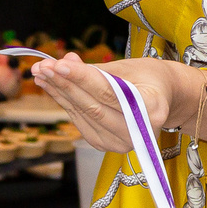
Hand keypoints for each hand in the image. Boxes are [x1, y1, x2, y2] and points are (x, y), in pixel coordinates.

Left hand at [26, 52, 178, 152]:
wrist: (165, 100)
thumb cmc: (150, 79)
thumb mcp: (129, 66)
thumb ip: (96, 69)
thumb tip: (63, 63)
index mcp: (152, 109)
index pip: (109, 93)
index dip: (82, 78)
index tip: (59, 63)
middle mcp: (138, 133)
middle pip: (93, 106)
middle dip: (64, 84)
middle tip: (42, 66)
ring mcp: (121, 143)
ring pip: (83, 114)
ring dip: (58, 92)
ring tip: (40, 72)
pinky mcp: (106, 145)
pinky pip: (81, 121)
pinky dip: (64, 102)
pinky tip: (51, 86)